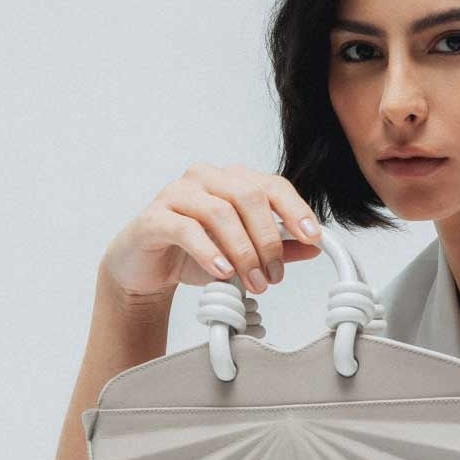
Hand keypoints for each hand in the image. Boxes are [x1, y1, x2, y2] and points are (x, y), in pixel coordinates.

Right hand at [101, 162, 323, 300]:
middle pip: (249, 197)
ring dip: (244, 252)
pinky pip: (186, 229)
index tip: (313, 237)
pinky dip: (210, 252)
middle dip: (268, 240)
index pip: (273, 185)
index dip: (297, 210)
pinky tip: (223, 272)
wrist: (145, 269)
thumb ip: (279, 247)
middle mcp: (207, 178)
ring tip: (254, 281)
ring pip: (221, 213)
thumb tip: (314, 247)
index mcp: (233, 180)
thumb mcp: (245, 252)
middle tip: (274, 275)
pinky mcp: (154, 217)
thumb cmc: (194, 253)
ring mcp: (177, 193)